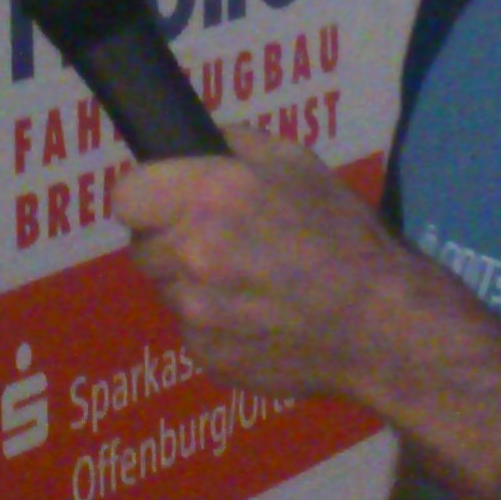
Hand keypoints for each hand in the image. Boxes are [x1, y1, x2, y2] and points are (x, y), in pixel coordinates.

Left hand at [114, 126, 408, 401]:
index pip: (125, 196)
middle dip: (170, 240)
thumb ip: (234, 144)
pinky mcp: (205, 354)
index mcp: (208, 197)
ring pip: (166, 288)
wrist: (376, 323)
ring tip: (246, 282)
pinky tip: (256, 317)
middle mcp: (191, 253)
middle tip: (217, 242)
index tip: (167, 202)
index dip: (147, 196)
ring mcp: (194, 311)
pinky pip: (190, 329)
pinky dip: (213, 323)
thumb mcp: (295, 162)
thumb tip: (195, 147)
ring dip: (191, 283)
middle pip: (142, 245)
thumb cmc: (341, 233)